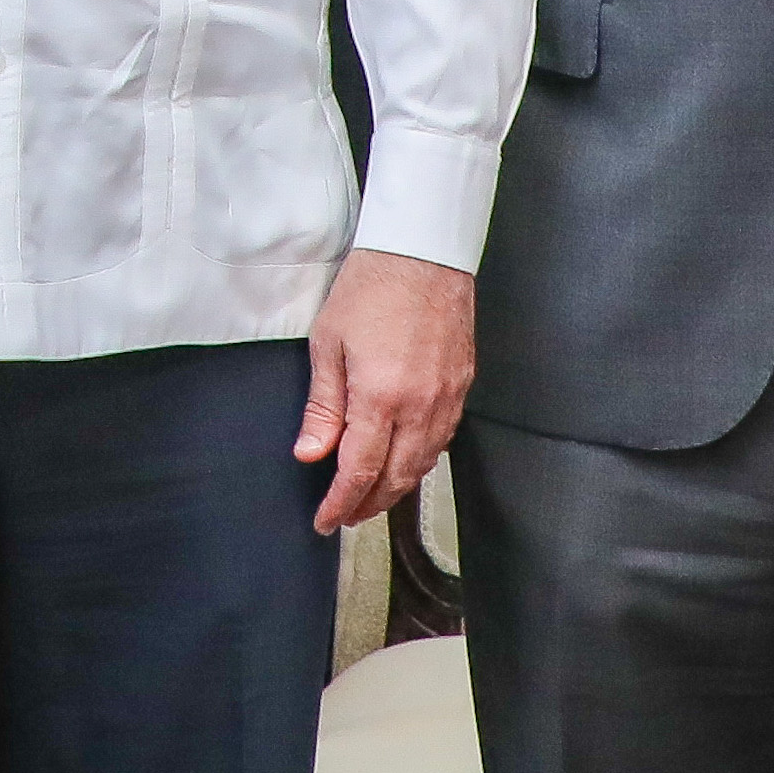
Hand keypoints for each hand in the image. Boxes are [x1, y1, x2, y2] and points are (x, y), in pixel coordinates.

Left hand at [297, 248, 475, 533]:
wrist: (422, 251)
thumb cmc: (370, 288)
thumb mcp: (327, 343)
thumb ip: (323, 406)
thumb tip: (310, 453)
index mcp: (381, 397)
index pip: (360, 471)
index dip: (341, 502)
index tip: (325, 521)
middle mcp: (420, 406)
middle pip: (397, 478)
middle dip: (369, 505)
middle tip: (346, 516)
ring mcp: (447, 398)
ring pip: (423, 463)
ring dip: (396, 487)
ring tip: (370, 497)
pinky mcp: (463, 385)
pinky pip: (442, 438)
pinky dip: (420, 459)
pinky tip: (403, 460)